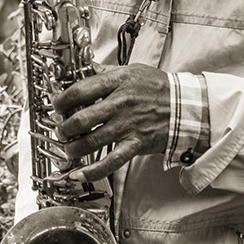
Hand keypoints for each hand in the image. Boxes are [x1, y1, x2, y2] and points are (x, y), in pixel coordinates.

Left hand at [52, 63, 170, 180]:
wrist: (186, 106)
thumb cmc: (159, 88)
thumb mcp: (133, 70)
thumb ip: (107, 72)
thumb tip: (85, 69)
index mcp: (118, 82)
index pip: (80, 91)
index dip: (62, 101)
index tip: (58, 107)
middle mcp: (121, 104)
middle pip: (80, 119)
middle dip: (64, 128)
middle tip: (62, 130)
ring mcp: (128, 126)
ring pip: (90, 142)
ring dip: (73, 148)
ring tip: (69, 148)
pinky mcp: (136, 144)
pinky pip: (110, 161)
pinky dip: (92, 171)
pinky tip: (78, 174)